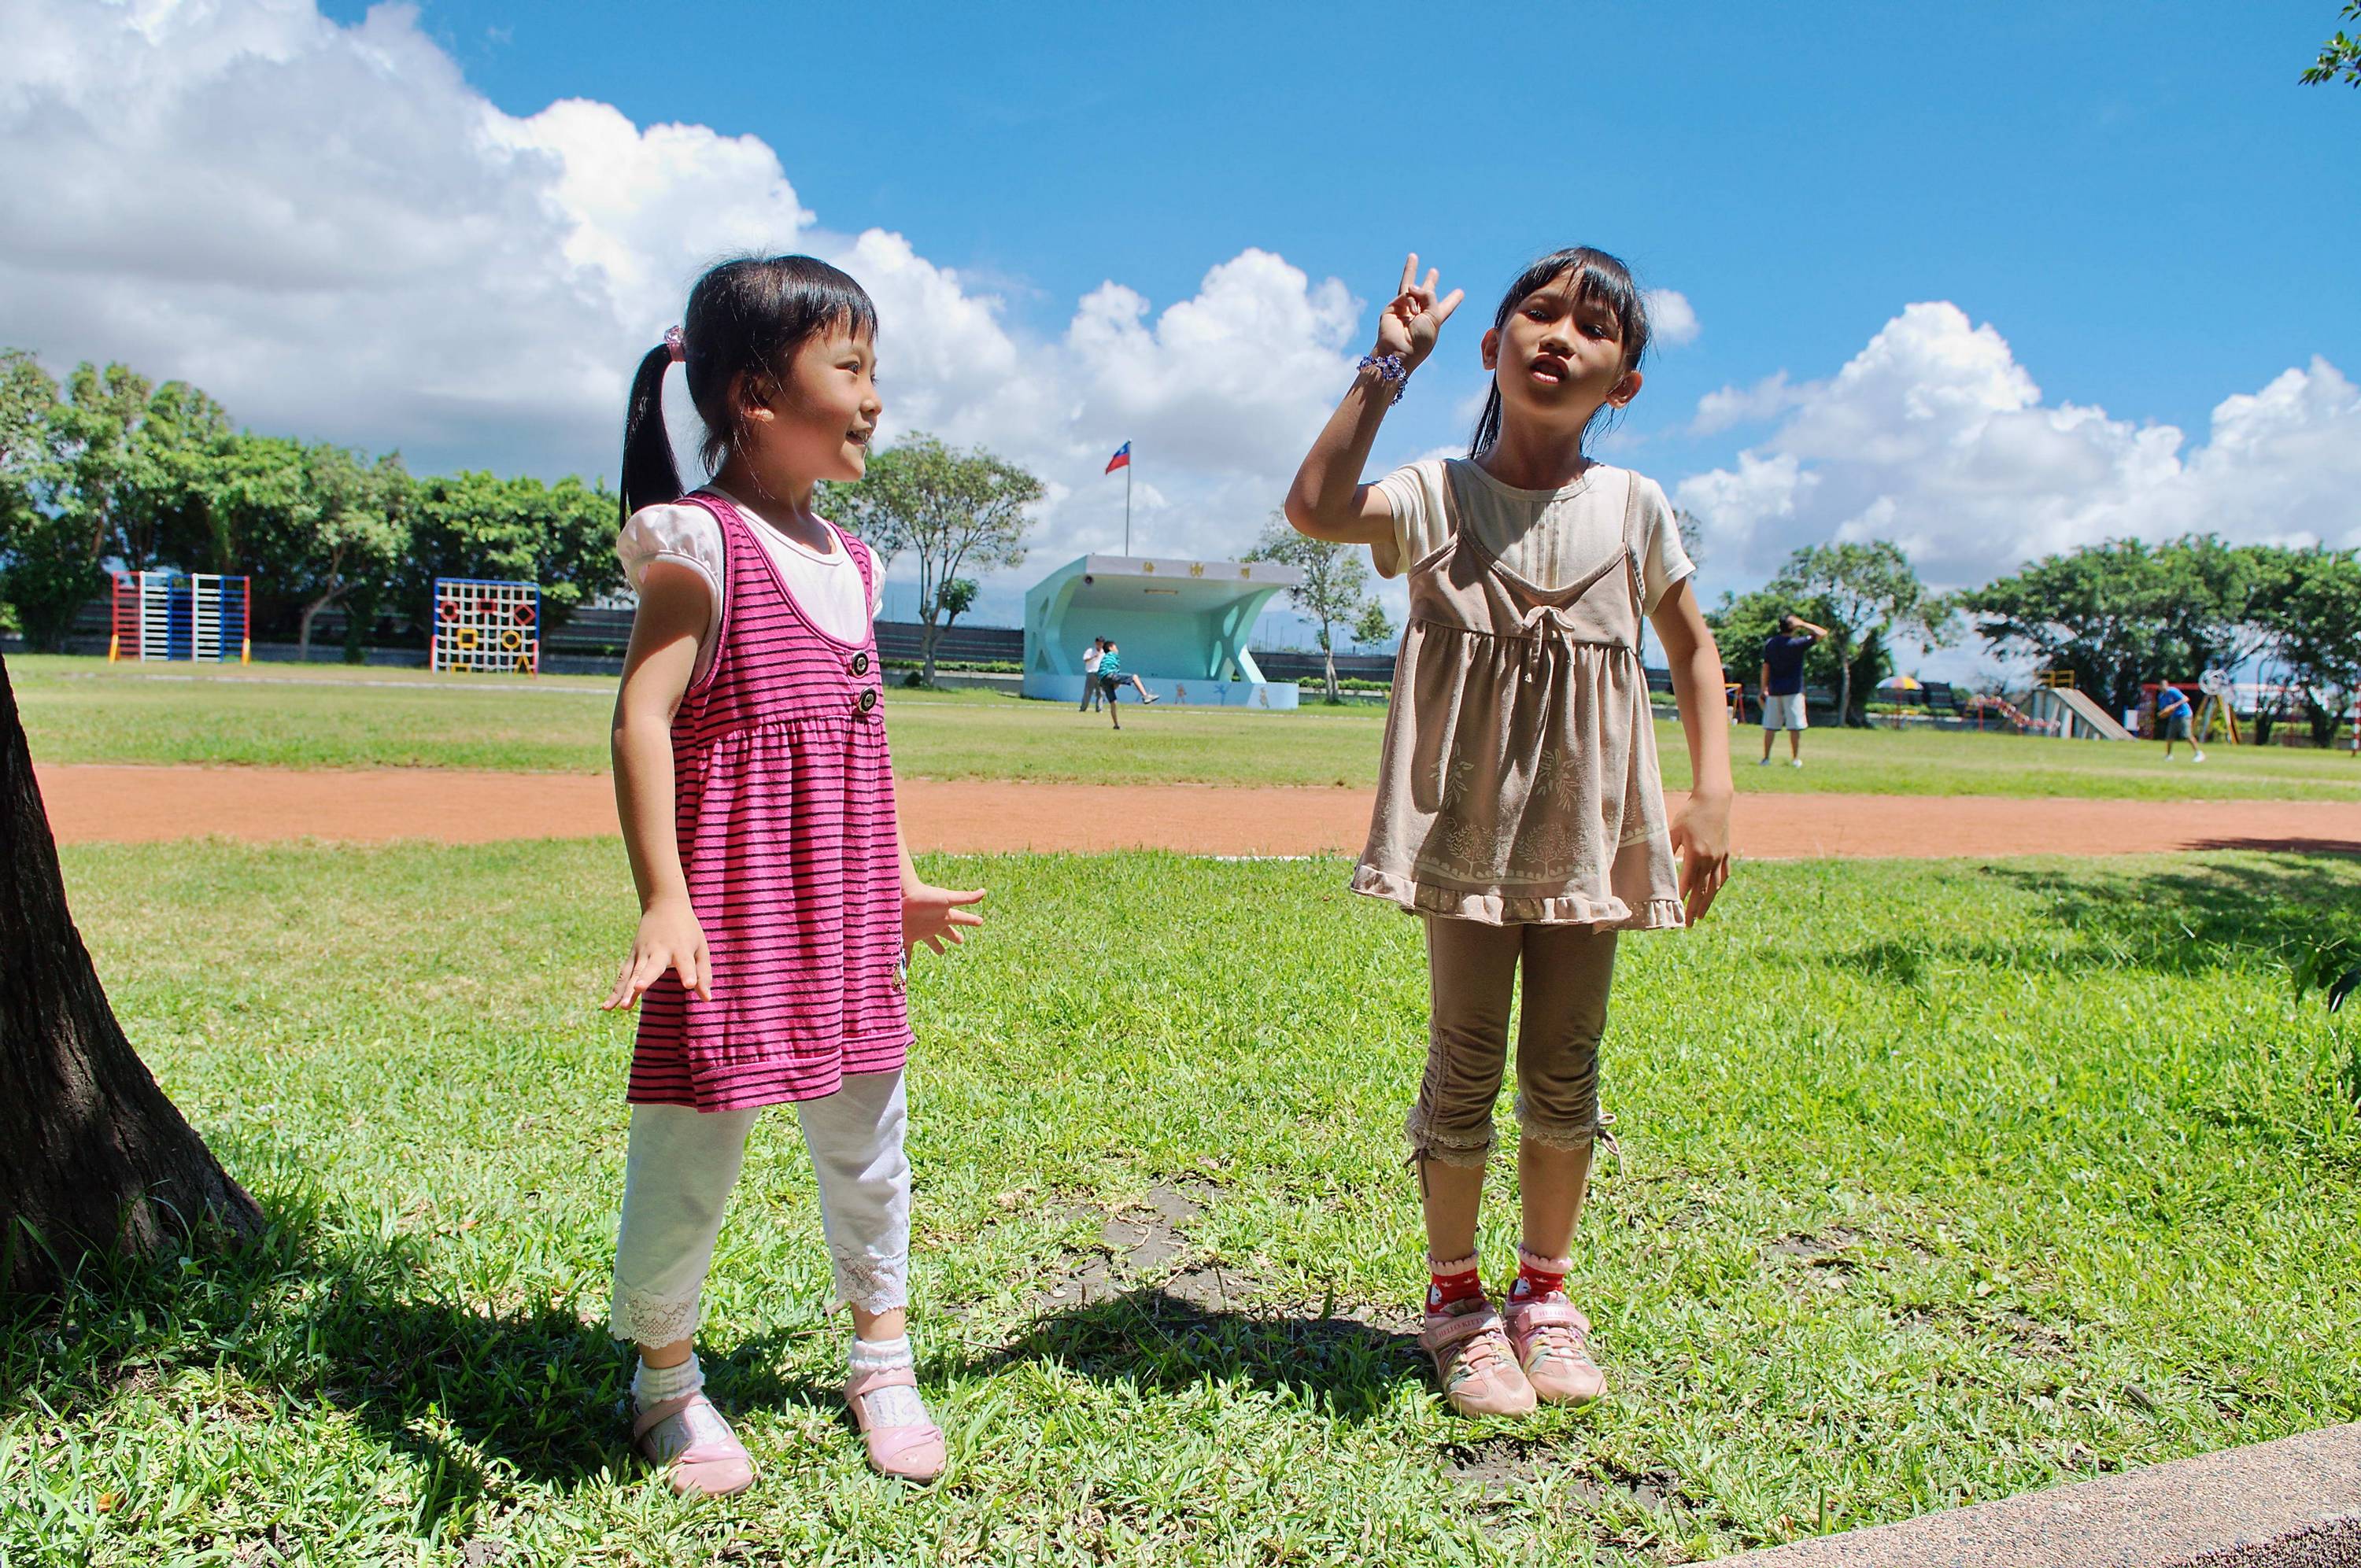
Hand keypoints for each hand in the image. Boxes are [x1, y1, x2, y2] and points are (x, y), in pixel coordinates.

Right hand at [604, 897, 709, 1009]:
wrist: (664, 905)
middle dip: (646, 978)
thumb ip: (703, 974)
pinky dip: (615, 991)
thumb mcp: (701, 948)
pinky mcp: (632, 957)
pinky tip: (607, 1007)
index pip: (685, 962)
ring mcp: (642, 953)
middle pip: (652, 966)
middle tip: (640, 988)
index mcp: (680, 948)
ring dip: (627, 990)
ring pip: (633, 973)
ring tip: (624, 1007)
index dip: (688, 974)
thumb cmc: (687, 931)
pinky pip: (623, 977)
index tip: (689, 984)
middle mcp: (659, 951)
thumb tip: (707, 999)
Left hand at [903, 879, 985, 957]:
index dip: (971, 920)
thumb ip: (965, 898)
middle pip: (946, 931)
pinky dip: (908, 960)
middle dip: (954, 935)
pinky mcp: (908, 936)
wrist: (899, 894)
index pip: (962, 919)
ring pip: (930, 941)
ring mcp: (920, 930)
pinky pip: (908, 951)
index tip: (980, 921)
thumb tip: (984, 892)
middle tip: (961, 940)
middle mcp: (933, 923)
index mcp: (944, 916)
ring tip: (941, 952)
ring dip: (936, 946)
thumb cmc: (925, 896)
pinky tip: (906, 968)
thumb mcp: (947, 899)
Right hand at [1373, 252, 1464, 369]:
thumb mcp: (1434, 317)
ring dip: (1411, 271)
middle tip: (1434, 271)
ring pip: (1409, 287)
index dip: (1453, 299)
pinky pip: (1405, 294)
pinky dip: (1410, 299)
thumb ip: (1428, 295)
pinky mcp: (1393, 307)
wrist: (1399, 350)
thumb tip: (1413, 285)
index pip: (1446, 306)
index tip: (1460, 292)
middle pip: (1426, 294)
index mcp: (1434, 319)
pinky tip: (1412, 311)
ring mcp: (1405, 310)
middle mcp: (1420, 314)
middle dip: (1429, 282)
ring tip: (1413, 256)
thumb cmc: (1420, 339)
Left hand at [1669, 793, 1731, 925]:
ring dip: (1707, 903)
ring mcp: (1720, 857)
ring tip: (1701, 916)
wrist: (1715, 800)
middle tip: (1689, 926)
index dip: (1683, 899)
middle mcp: (1710, 859)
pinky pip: (1724, 875)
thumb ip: (1667, 849)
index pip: (1688, 883)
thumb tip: (1658, 864)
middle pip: (1702, 890)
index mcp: (1695, 854)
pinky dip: (1718, 887)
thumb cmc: (1690, 813)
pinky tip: (1714, 894)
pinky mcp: (1726, 853)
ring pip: (1714, 886)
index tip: (1677, 914)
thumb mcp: (1674, 830)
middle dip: (1695, 909)